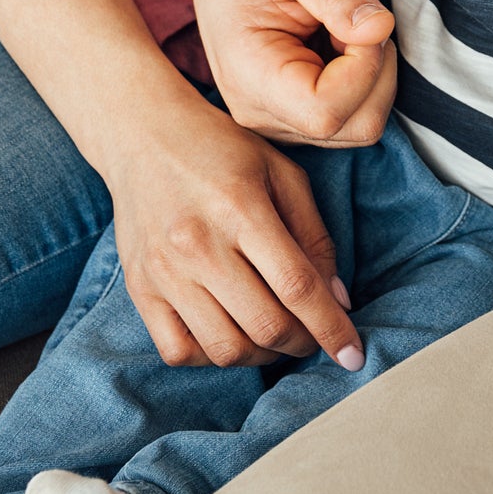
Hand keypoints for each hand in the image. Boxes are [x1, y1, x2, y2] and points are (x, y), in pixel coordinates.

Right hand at [109, 81, 365, 370]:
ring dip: (262, 356)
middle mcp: (198, 245)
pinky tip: (231, 334)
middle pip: (264, 325)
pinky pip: (178, 351)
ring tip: (276, 336)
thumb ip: (314, 235)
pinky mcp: (139, 289)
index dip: (331, 327)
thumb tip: (338, 300)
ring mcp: (164, 271)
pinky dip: (213, 357)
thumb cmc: (222, 150)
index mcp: (241, 209)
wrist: (145, 136)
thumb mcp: (282, 173)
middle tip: (314, 335)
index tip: (353, 354)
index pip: (297, 287)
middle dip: (303, 343)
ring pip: (224, 348)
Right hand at [193, 0, 396, 147]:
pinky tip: (338, 44)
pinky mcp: (296, 117)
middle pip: (355, 125)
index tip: (360, 20)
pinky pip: (356, 115)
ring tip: (341, 28)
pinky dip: (365, 79)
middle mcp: (259, 112)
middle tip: (353, 17)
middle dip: (375, 69)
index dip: (363, 68)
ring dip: (372, 73)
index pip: (326, 112)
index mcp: (247, 75)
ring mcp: (278, 121)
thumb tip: (380, 29)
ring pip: (362, 124)